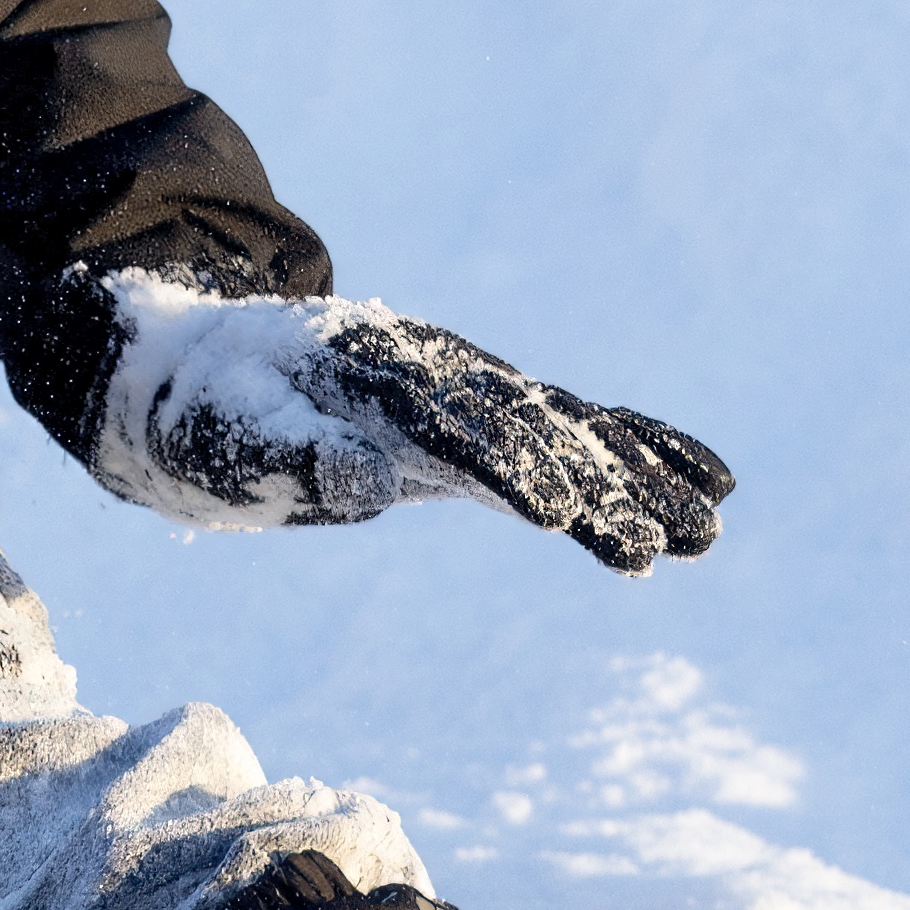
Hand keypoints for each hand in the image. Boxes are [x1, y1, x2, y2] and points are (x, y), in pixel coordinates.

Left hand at [74, 271, 730, 575]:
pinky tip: (710, 486)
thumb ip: (290, 452)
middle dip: (599, 486)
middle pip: (532, 428)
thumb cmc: (202, 407)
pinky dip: (641, 450)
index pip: (451, 429)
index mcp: (372, 373)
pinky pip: (577, 426)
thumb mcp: (225, 431)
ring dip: (640, 478)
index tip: (560, 516)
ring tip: (711, 531)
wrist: (198, 363)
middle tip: (664, 546)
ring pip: (572, 426)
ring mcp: (466, 385)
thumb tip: (364, 484)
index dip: (506, 470)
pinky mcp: (482, 411)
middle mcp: (437, 370)